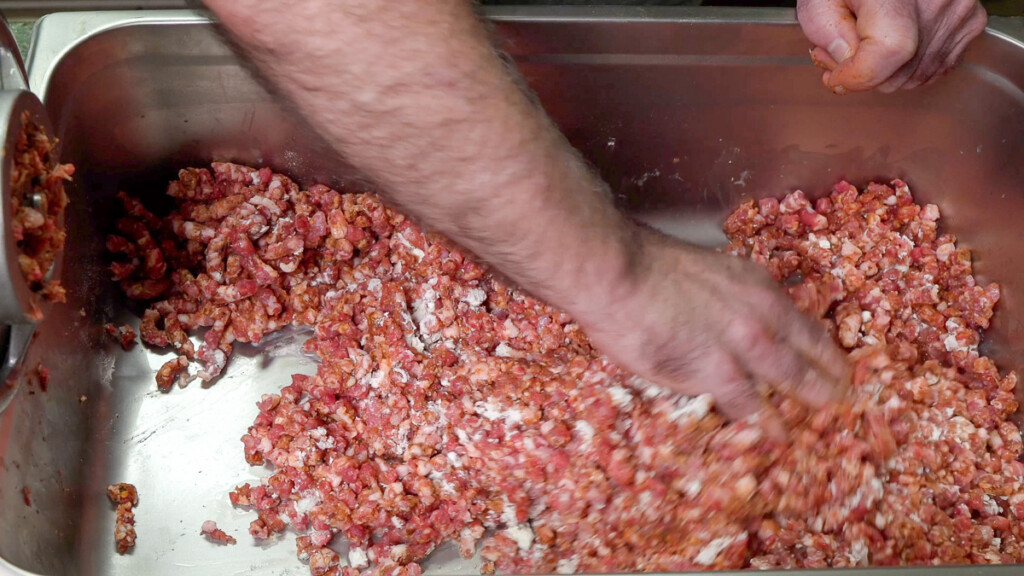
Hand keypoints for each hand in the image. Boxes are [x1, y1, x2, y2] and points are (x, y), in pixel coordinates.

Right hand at [580, 228, 849, 432]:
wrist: (617, 270)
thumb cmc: (644, 267)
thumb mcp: (706, 271)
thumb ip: (726, 297)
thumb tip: (724, 319)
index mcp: (756, 285)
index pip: (801, 321)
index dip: (820, 345)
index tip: (833, 360)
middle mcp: (761, 313)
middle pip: (809, 350)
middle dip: (831, 374)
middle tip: (846, 394)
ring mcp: (743, 344)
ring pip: (792, 377)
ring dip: (813, 397)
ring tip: (827, 413)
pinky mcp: (717, 371)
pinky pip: (751, 405)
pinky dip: (766, 421)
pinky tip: (777, 435)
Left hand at [797, 0, 986, 92]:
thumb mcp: (820, 1)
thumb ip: (826, 34)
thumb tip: (848, 64)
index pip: (890, 51)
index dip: (856, 75)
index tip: (837, 74)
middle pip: (898, 74)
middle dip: (863, 73)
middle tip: (842, 51)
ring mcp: (959, 12)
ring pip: (915, 77)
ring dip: (884, 72)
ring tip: (864, 43)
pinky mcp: (971, 22)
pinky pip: (934, 69)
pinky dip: (908, 67)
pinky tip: (891, 43)